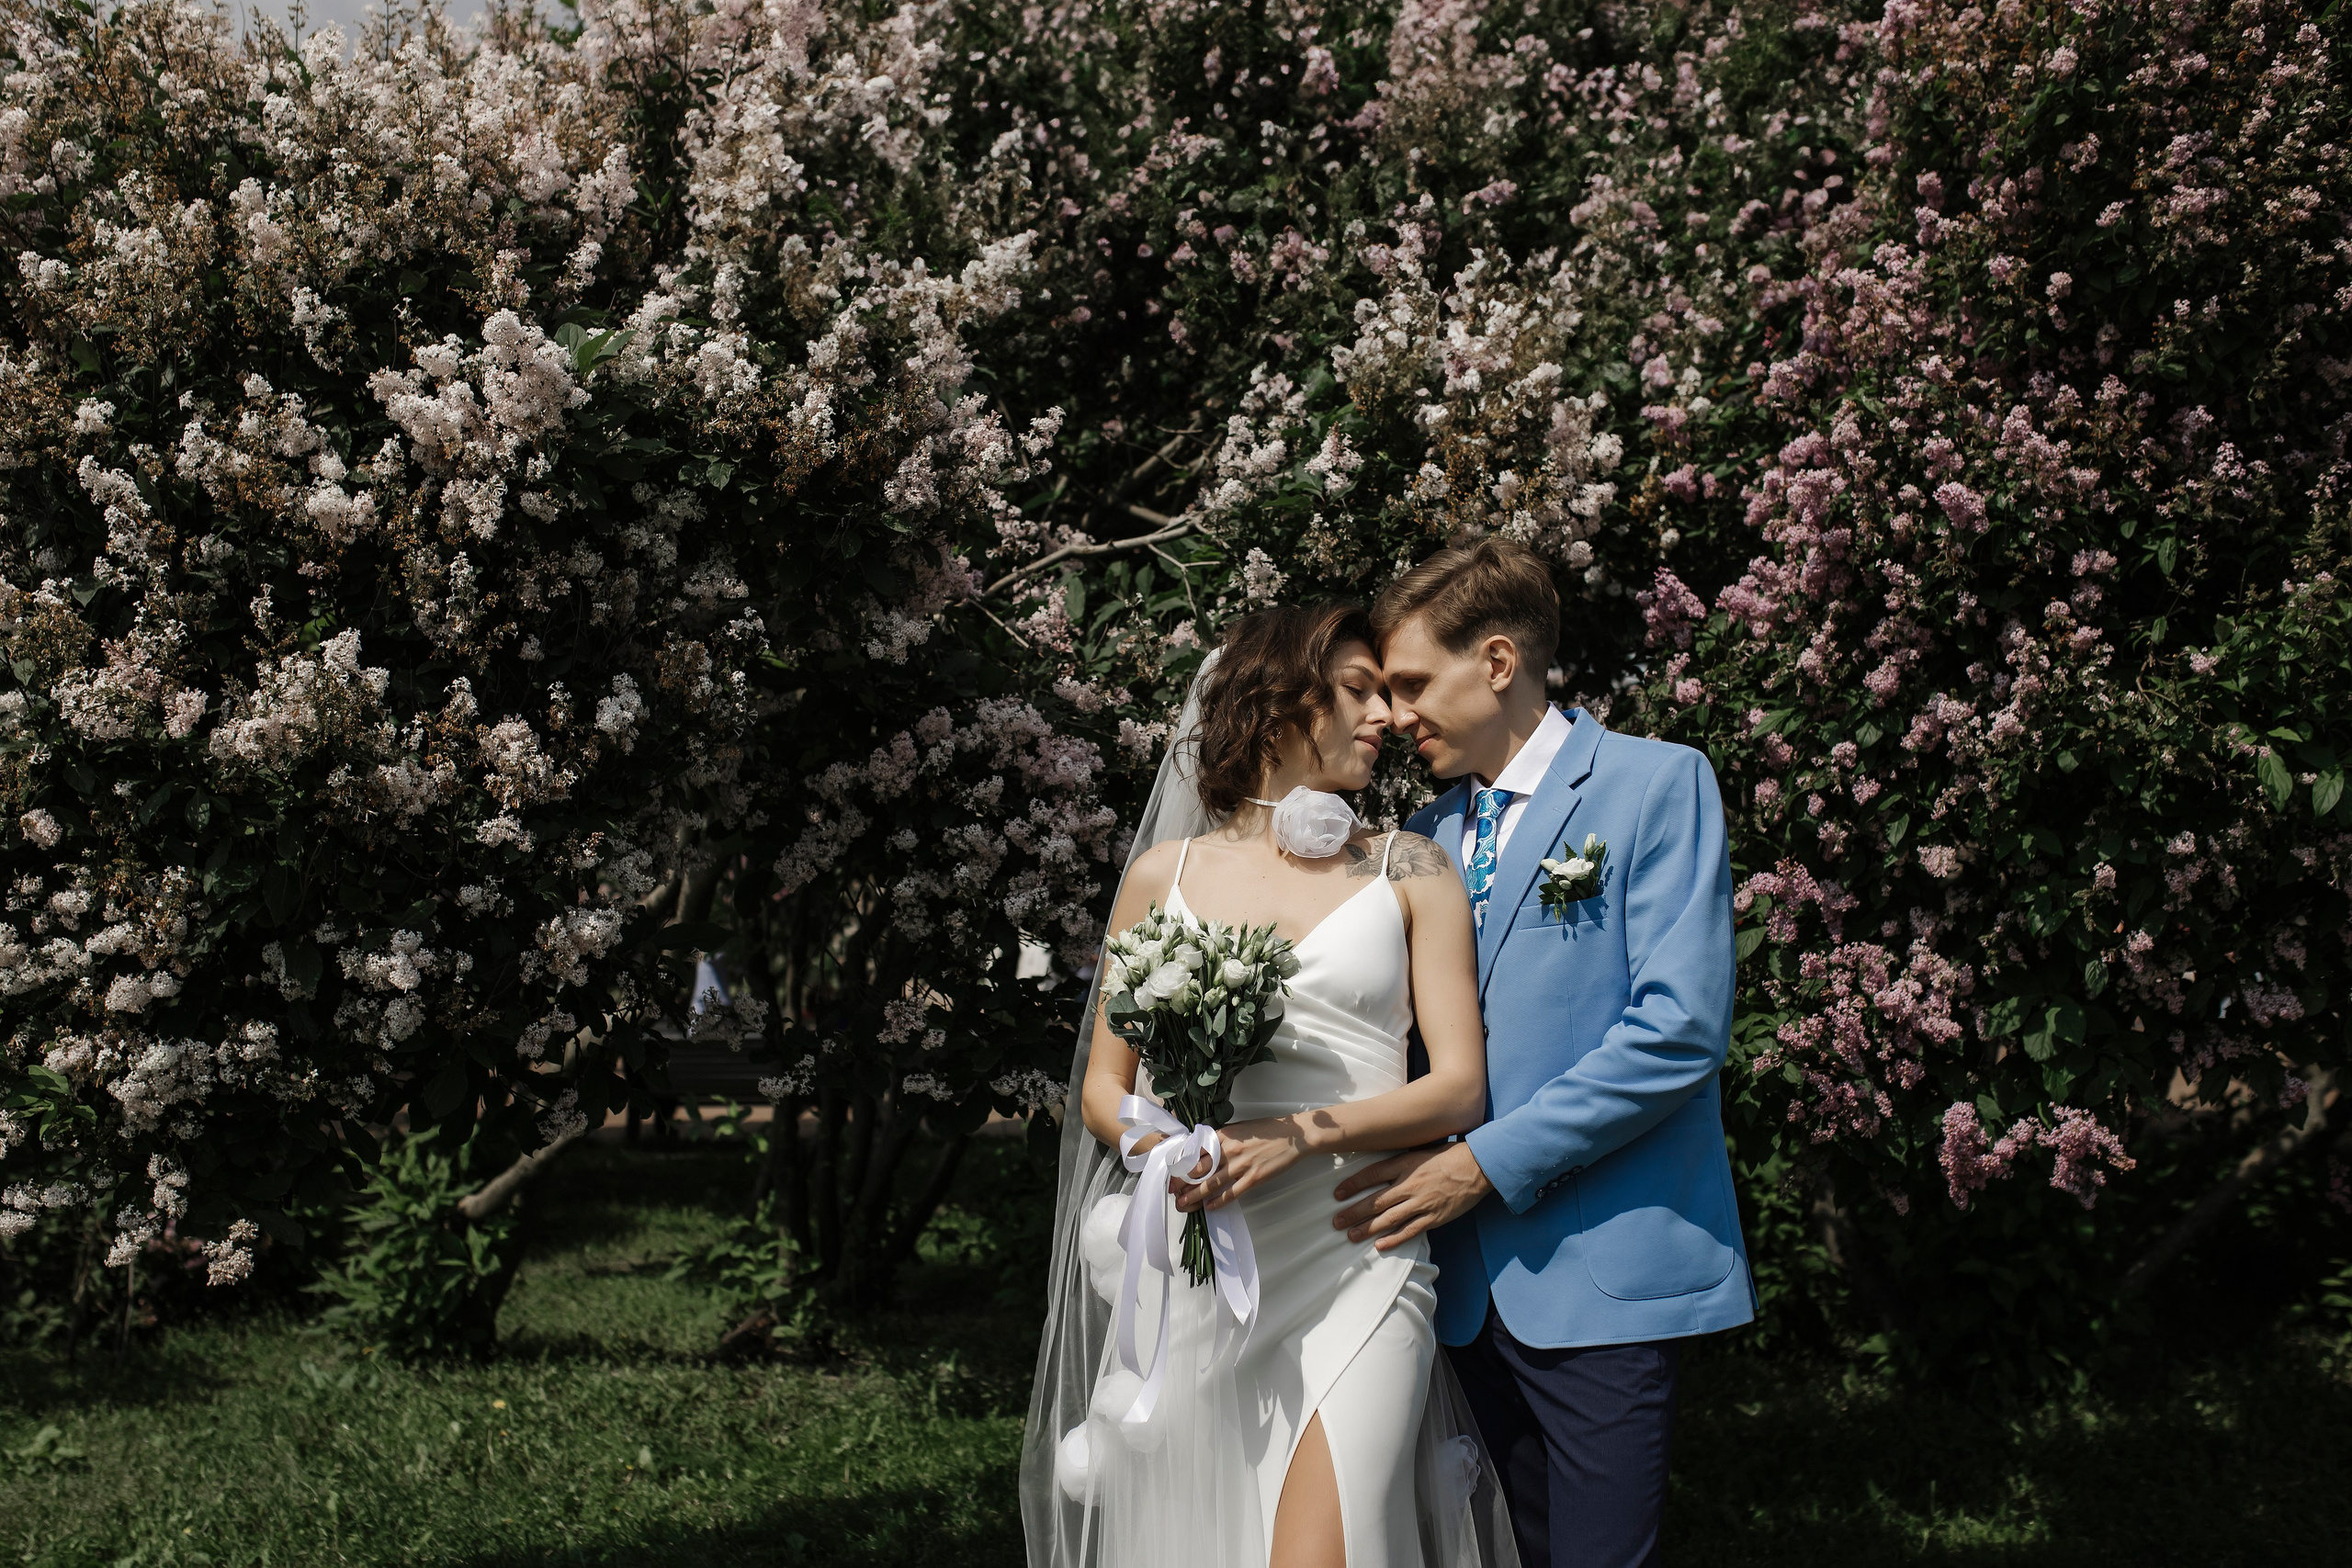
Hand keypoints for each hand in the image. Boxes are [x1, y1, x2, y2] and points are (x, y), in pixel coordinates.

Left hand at [1173, 1116, 1309, 1211]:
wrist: (1295, 1136)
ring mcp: (1242, 1165)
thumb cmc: (1267, 1130)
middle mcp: (1230, 1150)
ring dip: (1195, 1195)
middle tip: (1173, 1192)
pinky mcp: (1254, 1178)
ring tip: (1183, 1204)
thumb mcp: (1239, 1128)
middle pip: (1199, 1169)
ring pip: (1212, 1183)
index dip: (1182, 1163)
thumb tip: (1203, 1151)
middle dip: (1183, 1182)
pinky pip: (1232, 1193)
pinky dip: (1219, 1202)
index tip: (1173, 1172)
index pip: (1195, 1151)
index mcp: (1224, 1135)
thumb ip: (1221, 1139)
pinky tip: (1210, 1207)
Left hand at [1331, 1142, 1492, 1250]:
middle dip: (1353, 1212)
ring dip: (1367, 1228)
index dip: (1352, 1184)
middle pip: (1375, 1201)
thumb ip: (1400, 1162)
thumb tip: (1379, 1168)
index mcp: (1405, 1164)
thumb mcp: (1420, 1150)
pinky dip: (1393, 1239)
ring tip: (1351, 1236)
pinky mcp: (1434, 1217)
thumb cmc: (1450, 1155)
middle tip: (1336, 1222)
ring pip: (1388, 1219)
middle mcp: (1409, 1185)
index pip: (1371, 1174)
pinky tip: (1379, 1245)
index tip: (1337, 1193)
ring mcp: (1422, 1203)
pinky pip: (1410, 1231)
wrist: (1479, 1166)